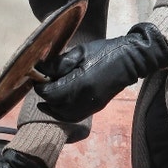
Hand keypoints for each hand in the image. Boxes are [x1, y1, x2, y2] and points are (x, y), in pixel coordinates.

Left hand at [35, 23, 167, 121]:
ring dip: (52, 109)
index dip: (40, 87)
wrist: (130, 60)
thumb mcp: (79, 52)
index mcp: (80, 83)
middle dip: (45, 98)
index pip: (51, 93)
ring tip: (46, 100)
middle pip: (55, 106)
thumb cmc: (104, 51)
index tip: (38, 78)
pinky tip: (59, 105)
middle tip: (42, 86)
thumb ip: (59, 63)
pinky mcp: (96, 107)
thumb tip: (40, 70)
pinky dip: (63, 113)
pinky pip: (75, 116)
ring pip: (64, 116)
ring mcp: (91, 105)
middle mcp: (84, 99)